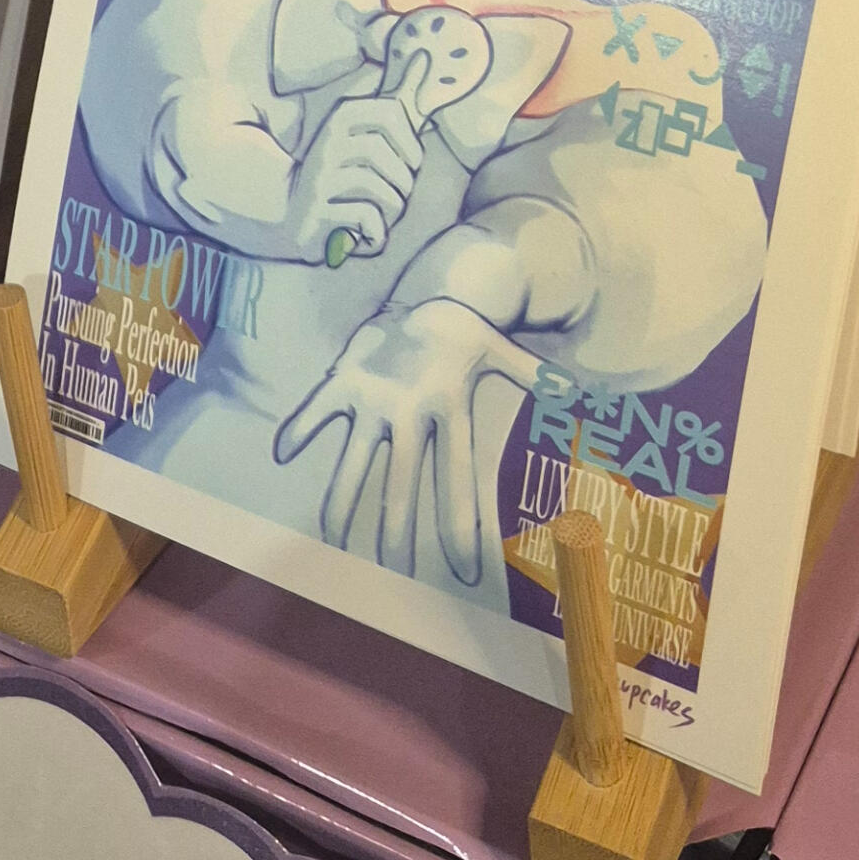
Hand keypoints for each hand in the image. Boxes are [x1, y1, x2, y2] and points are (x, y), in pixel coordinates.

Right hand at [273, 295, 534, 581]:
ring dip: (343, 498)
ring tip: (333, 542)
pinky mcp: (346, 375)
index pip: (458, 477)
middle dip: (397, 529)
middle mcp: (411, 405)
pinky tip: (280, 453)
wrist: (427, 284)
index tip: (464, 573)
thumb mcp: (503, 352)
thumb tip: (578, 392)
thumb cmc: (466, 334)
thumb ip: (535, 375)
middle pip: (403, 479)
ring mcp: (375, 393)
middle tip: (395, 574)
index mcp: (451, 405)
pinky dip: (300, 426)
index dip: (461, 526)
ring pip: (355, 456)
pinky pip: (318, 407)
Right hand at [288, 89, 425, 260]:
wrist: (294, 214)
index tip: (408, 162)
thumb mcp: (371, 128)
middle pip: (388, 158)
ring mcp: (319, 177)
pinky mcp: (316, 210)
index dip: (411, 143)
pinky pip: (367, 218)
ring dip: (392, 211)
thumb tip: (423, 55)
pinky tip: (365, 233)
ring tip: (380, 213)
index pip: (391, 113)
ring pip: (382, 192)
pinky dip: (376, 232)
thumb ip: (399, 96)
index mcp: (342, 116)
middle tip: (394, 193)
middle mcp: (328, 142)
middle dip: (403, 183)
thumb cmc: (346, 170)